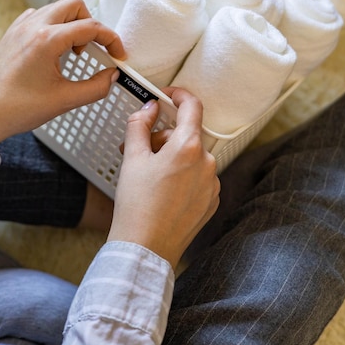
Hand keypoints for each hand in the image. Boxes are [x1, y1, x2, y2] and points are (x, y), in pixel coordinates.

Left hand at [0, 0, 125, 142]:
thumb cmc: (15, 107)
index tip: (117, 54)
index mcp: (47, 39)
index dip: (111, 40)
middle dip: (92, 24)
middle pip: (74, 5)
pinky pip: (40, 16)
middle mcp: (34, 26)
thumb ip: (96, 87)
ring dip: (73, 24)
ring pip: (57, 8)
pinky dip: (54, 26)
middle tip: (95, 48)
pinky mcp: (13, 33)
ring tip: (74, 51)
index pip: (91, 27)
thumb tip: (111, 76)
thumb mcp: (64, 100)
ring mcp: (21, 27)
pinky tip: (55, 49)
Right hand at [108, 87, 219, 270]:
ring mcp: (213, 184)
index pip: (192, 106)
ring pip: (192, 157)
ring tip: (148, 175)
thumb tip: (150, 108)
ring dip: (173, 157)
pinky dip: (183, 176)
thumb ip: (140, 124)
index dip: (178, 95)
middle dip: (163, 136)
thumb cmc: (136, 204)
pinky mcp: (212, 201)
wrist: (145, 249)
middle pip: (187, 134)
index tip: (166, 96)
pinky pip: (199, 177)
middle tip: (139, 147)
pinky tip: (163, 192)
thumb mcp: (132, 157)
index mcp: (189, 146)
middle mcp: (207, 163)